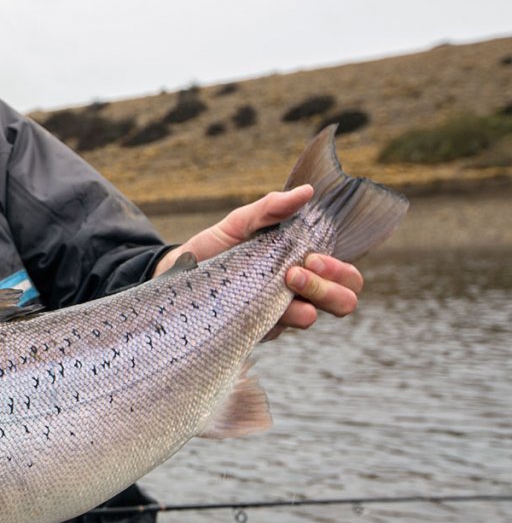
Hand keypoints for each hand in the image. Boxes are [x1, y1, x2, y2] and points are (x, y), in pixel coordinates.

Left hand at [154, 185, 363, 338]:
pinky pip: (272, 330)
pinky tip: (249, 304)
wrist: (175, 273)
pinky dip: (268, 317)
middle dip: (328, 288)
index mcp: (303, 265)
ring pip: (311, 318)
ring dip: (303, 302)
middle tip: (293, 273)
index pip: (346, 276)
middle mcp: (297, 293)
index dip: (342, 270)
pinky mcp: (254, 330)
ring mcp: (277, 314)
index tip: (313, 256)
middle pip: (342, 302)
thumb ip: (270, 208)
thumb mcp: (239, 223)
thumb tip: (306, 192)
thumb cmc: (214, 248)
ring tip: (279, 283)